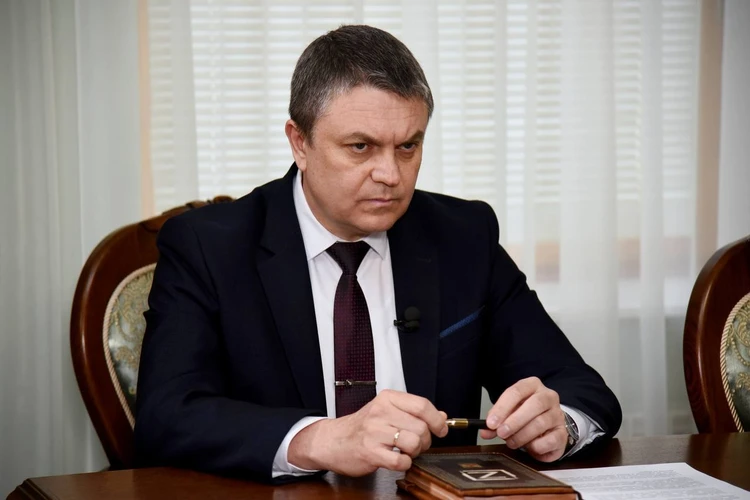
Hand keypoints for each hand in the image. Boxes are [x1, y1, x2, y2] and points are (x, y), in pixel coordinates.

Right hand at [288, 390, 448, 475]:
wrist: (332, 440)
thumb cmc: (362, 427)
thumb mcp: (387, 412)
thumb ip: (414, 412)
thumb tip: (442, 416)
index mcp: (387, 399)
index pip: (422, 405)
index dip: (437, 420)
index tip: (441, 429)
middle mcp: (381, 412)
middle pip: (421, 427)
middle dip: (425, 440)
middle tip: (416, 443)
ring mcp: (374, 432)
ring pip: (414, 443)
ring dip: (414, 452)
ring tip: (404, 450)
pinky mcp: (370, 452)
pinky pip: (401, 461)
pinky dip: (404, 463)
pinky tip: (396, 459)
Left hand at [479, 377, 566, 461]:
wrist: (547, 426)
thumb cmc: (525, 415)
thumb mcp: (508, 413)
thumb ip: (496, 421)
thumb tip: (485, 431)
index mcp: (532, 385)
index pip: (517, 391)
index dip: (502, 408)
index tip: (491, 423)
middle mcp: (548, 396)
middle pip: (534, 405)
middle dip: (514, 421)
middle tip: (501, 433)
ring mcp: (558, 414)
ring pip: (541, 423)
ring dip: (522, 435)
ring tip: (511, 442)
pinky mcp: (563, 433)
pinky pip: (551, 440)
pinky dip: (537, 446)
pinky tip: (529, 447)